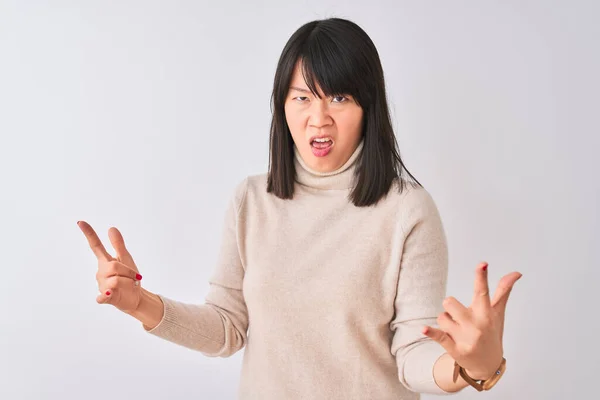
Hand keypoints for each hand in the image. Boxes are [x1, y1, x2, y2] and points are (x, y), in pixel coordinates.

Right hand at [78, 221, 142, 312]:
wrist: (136, 297)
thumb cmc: (130, 278)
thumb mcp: (126, 259)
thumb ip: (118, 245)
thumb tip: (111, 228)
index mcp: (105, 262)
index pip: (95, 246)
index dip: (89, 234)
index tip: (80, 222)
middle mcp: (101, 273)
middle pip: (113, 266)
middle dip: (128, 271)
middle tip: (136, 277)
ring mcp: (102, 286)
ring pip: (115, 280)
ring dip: (128, 282)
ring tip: (129, 286)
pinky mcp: (106, 298)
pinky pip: (103, 296)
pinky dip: (106, 296)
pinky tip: (107, 294)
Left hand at [423, 262, 521, 380]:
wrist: (487, 365)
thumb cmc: (491, 333)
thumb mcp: (497, 313)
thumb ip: (503, 291)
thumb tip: (516, 272)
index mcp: (486, 314)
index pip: (483, 292)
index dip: (481, 277)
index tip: (482, 264)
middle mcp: (477, 325)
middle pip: (449, 302)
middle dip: (450, 308)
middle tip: (460, 317)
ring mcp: (466, 338)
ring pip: (441, 317)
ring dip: (445, 322)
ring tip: (457, 331)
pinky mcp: (455, 350)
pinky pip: (439, 336)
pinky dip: (431, 333)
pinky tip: (423, 329)